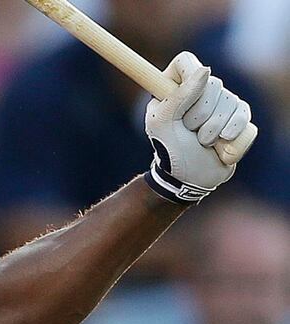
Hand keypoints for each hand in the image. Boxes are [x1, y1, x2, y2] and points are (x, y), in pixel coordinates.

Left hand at [144, 52, 252, 203]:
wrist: (187, 177)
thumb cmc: (169, 149)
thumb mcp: (162, 123)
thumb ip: (178, 96)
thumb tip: (205, 70)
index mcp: (173, 87)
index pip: (185, 61)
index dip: (188, 76)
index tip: (183, 98)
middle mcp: (199, 91)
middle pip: (213, 84)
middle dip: (200, 114)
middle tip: (187, 130)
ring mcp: (222, 103)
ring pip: (231, 103)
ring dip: (214, 130)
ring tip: (202, 142)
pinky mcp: (239, 119)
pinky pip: (246, 120)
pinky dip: (232, 138)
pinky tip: (219, 146)